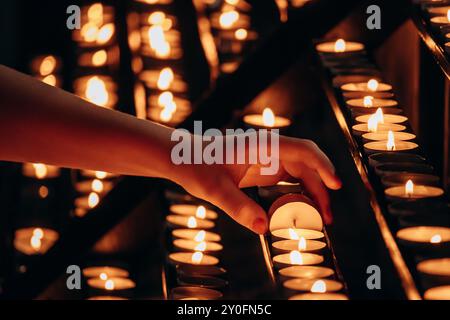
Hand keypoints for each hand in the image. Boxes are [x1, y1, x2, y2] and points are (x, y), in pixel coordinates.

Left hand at [176, 133, 341, 233]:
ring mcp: (267, 158)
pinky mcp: (263, 168)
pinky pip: (288, 179)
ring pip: (300, 173)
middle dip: (321, 189)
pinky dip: (298, 193)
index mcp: (262, 146)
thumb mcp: (214, 189)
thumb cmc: (196, 165)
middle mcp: (269, 149)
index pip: (303, 150)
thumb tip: (264, 228)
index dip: (323, 166)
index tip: (336, 185)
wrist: (183, 158)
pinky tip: (300, 210)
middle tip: (326, 218)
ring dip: (312, 193)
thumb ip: (238, 206)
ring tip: (318, 218)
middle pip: (307, 165)